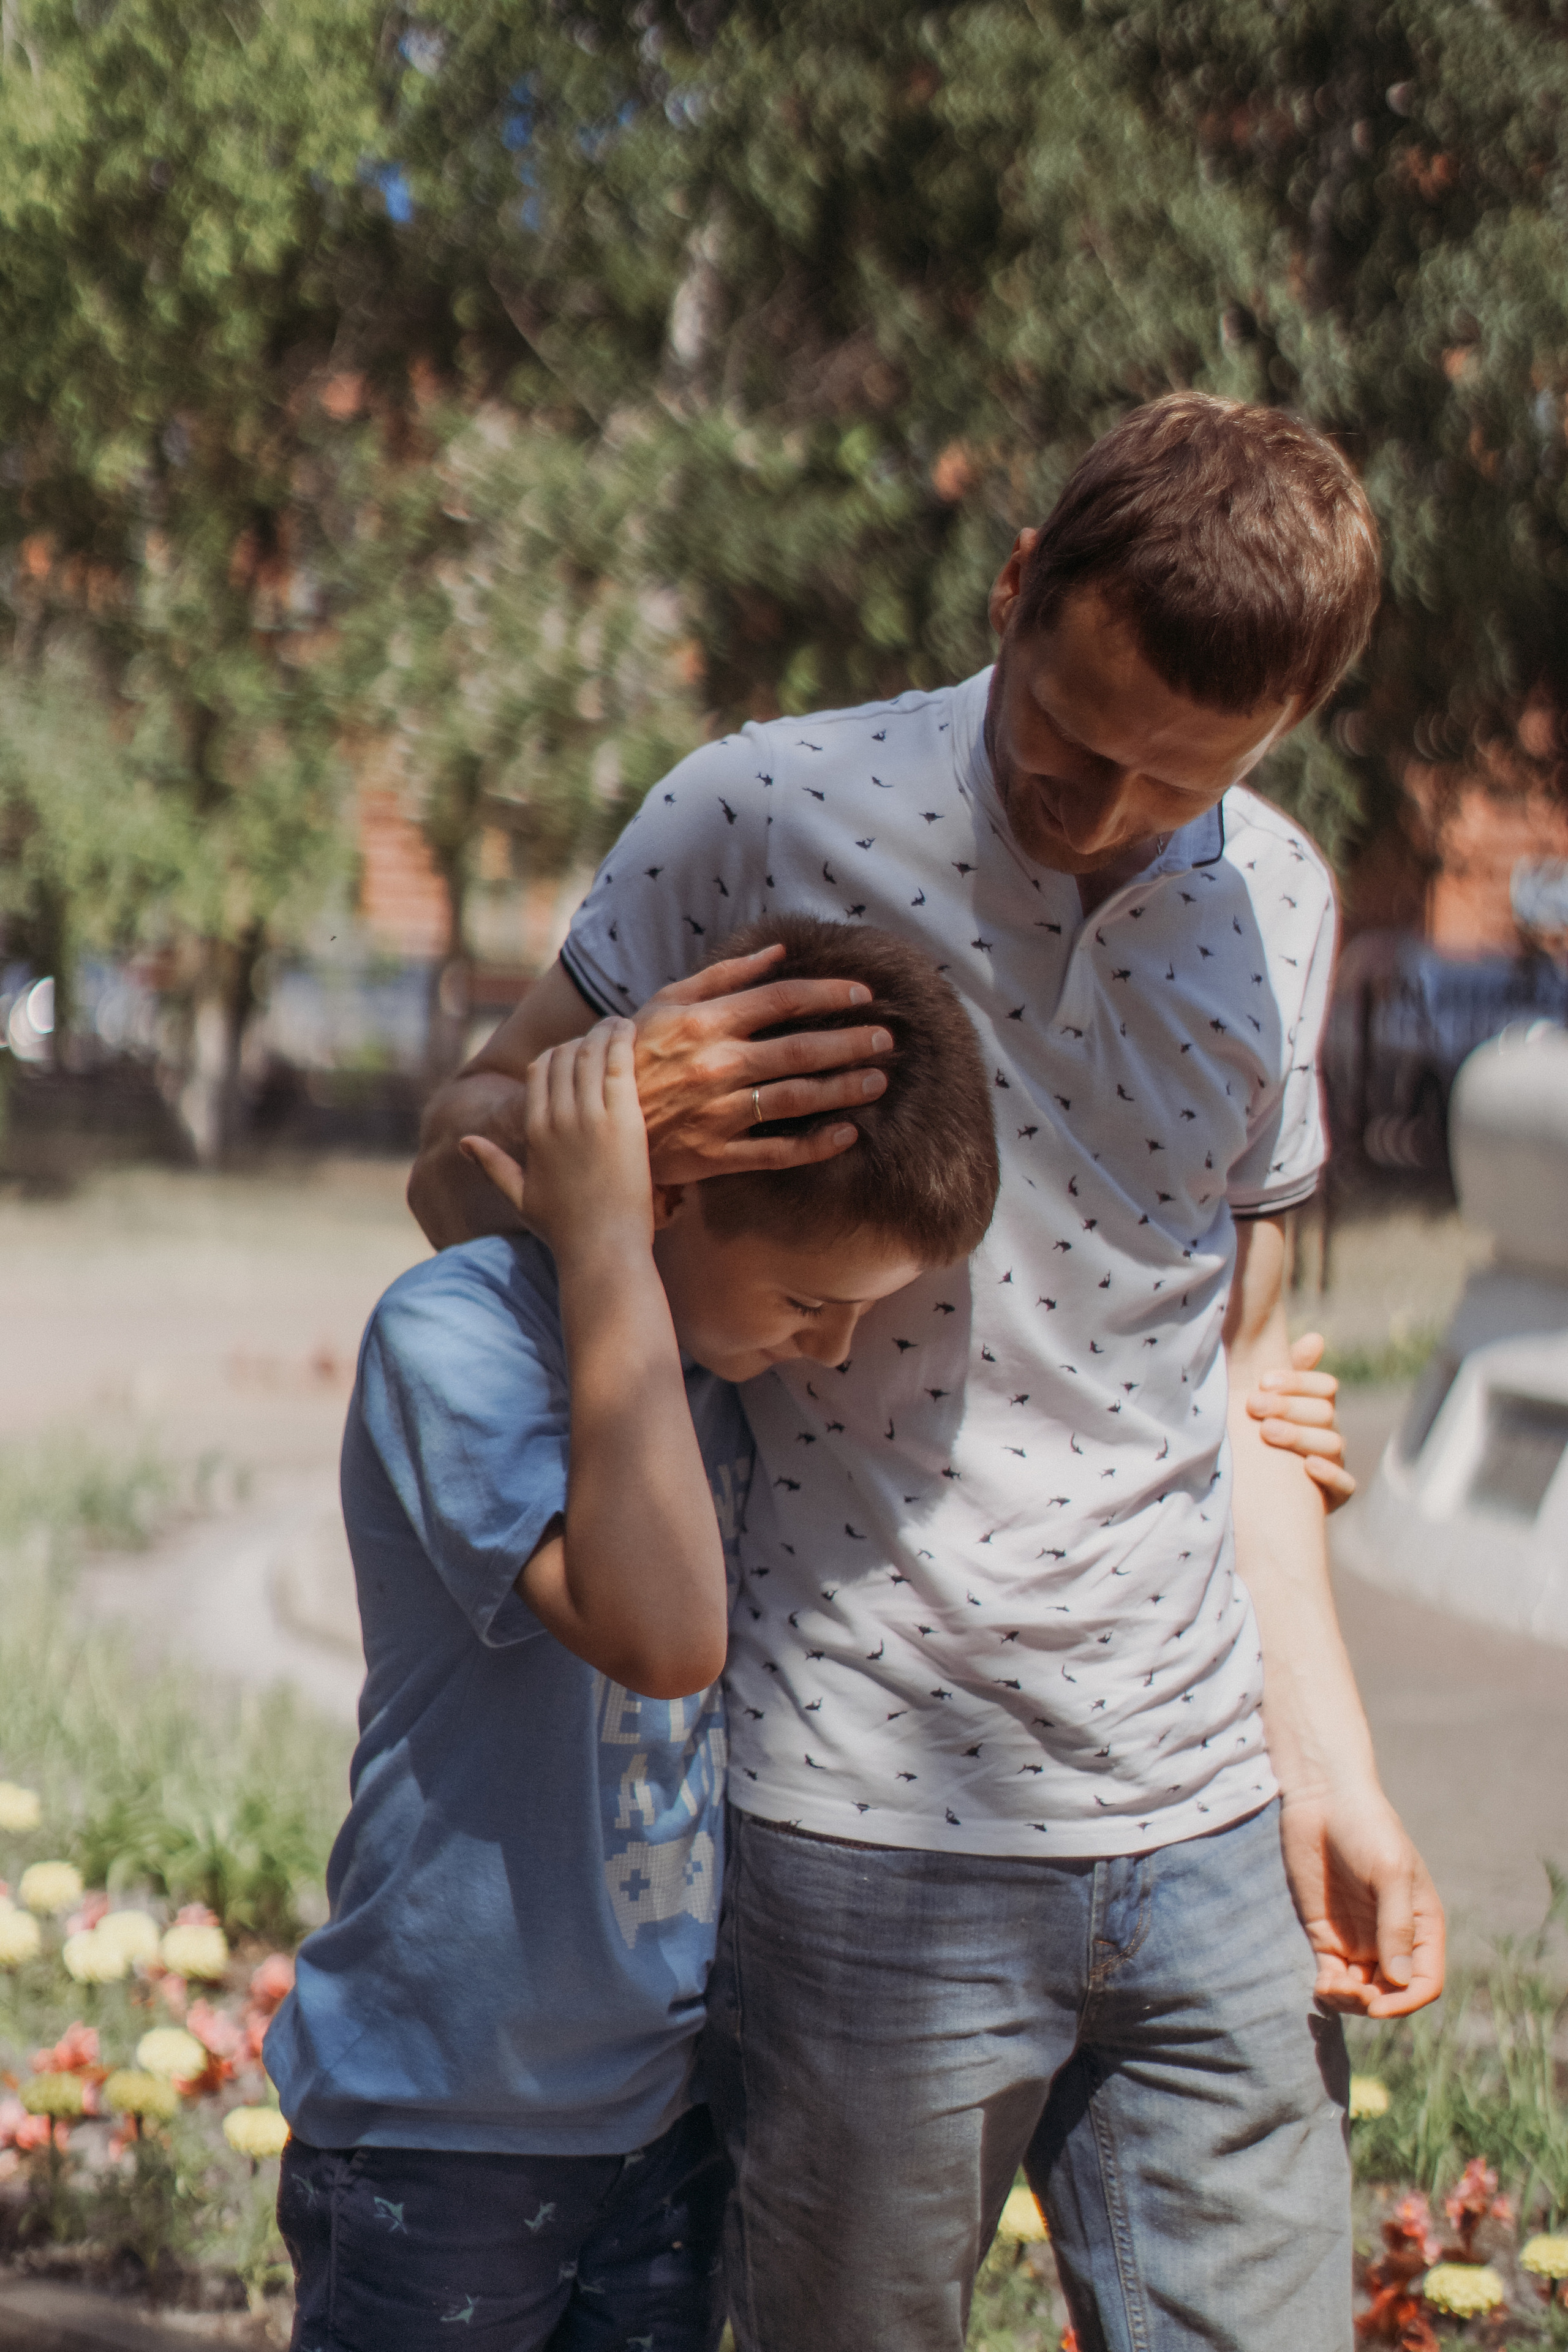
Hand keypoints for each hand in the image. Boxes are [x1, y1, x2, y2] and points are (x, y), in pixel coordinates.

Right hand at [459, 1018, 652, 1263]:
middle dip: (583, 1040)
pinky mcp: (623, 1121)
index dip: (559, 1054)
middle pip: (567, 1056)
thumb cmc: (565, 1230)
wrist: (601, 1250)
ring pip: (591, 1054)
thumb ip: (492, 1164)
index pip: (541, 1070)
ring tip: (618, 1024)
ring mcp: (589, 1117)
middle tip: (603, 1034)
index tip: (577, 1051)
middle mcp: (557, 1117)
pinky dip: (623, 1040)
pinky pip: (619, 1064)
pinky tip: (630, 1028)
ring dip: (604, 1032)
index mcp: (534, 1130)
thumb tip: (464, 1142)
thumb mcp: (519, 1196)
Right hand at [631, 943, 895, 1184]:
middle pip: (798, 1050)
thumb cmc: (632, 1054)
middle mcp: (715, 1066)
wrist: (586, 1117)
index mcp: (703, 1023)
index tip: (864, 993)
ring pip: (794, 1099)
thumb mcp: (664, 1002)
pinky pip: (776, 1152)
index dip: (827, 994)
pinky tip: (847, 1135)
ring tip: (878, 1082)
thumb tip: (776, 951)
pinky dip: (815, 1146)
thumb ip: (722, 976)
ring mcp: (716, 1113)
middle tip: (887, 1040)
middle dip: (850, 1043)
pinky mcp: (715, 1155)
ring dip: (843, 1090)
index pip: (780, 1000)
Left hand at [1247, 1333, 1355, 1510]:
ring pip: (1333, 1444)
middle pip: (1325, 1413)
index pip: (1324, 1386)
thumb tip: (1316, 1338)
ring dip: (1300, 1436)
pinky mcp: (1336, 1496)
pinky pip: (1346, 1486)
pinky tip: (1308, 1466)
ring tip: (1267, 1432)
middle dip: (1288, 1407)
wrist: (1258, 1494)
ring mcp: (1335, 1464)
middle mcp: (1331, 1433)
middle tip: (1254, 1405)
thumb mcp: (1269, 1402)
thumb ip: (1287, 1369)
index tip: (1263, 1381)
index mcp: (1319, 1407)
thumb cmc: (1262, 1436)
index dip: (1297, 1382)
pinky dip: (1330, 1475)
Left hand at [1277, 1780, 1445, 2016]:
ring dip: (1350, 2002)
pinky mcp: (1325, 1934)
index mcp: (1421, 1925)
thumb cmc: (1367, 1828)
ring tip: (1331, 1988)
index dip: (1408, 2001)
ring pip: (1361, 1992)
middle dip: (1375, 2004)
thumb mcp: (1390, 1873)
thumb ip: (1396, 1925)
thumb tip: (1401, 1981)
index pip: (1425, 1981)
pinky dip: (1329, 1992)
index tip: (1380, 2004)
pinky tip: (1321, 1988)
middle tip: (1350, 1991)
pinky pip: (1331, 1977)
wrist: (1322, 1800)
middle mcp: (1392, 1939)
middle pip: (1392, 1993)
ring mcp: (1358, 1939)